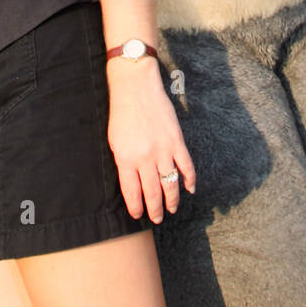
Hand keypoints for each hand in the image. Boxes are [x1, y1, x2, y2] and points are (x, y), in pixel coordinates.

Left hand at [106, 58, 195, 222]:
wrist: (136, 87)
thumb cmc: (122, 113)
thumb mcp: (115, 141)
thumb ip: (123, 163)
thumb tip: (132, 183)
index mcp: (126, 160)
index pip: (132, 192)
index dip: (136, 207)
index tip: (139, 216)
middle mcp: (145, 159)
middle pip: (152, 192)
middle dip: (155, 209)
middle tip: (158, 218)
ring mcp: (162, 150)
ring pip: (170, 184)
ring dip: (172, 200)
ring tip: (172, 209)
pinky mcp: (176, 141)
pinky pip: (186, 166)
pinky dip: (189, 180)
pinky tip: (190, 189)